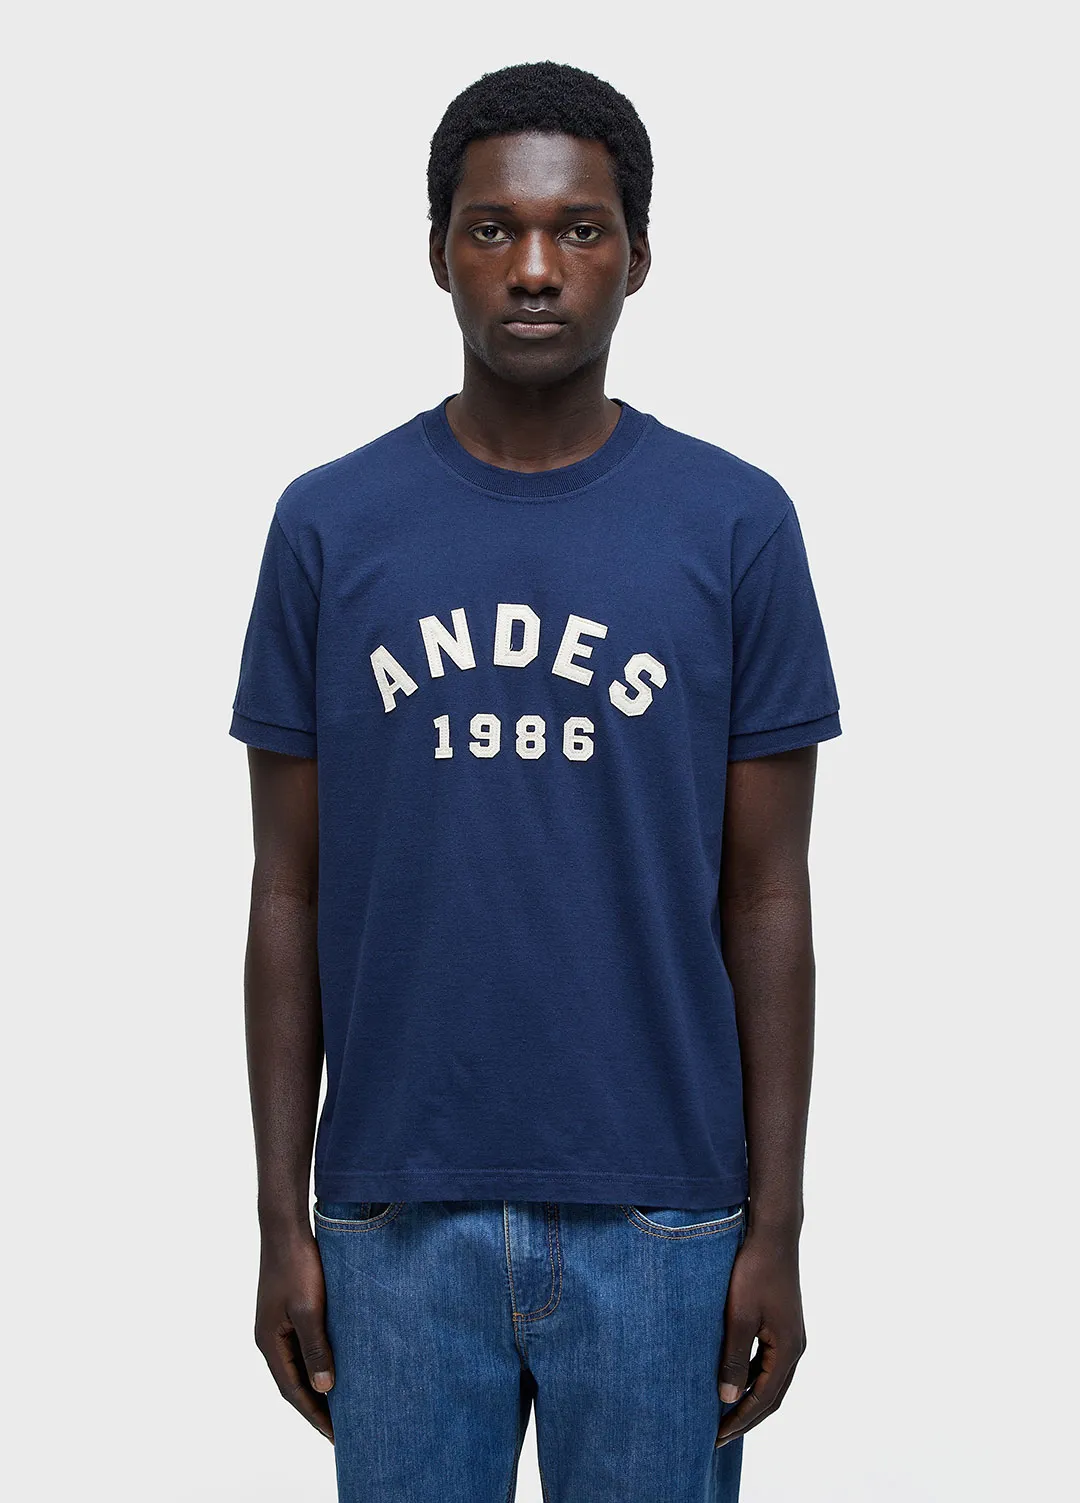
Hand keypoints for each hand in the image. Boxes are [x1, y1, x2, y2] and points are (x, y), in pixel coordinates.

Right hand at [255, 1227, 335, 1441]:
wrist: (286, 1229)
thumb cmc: (297, 1266)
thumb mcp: (309, 1309)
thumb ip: (315, 1349)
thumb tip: (324, 1388)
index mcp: (270, 1343)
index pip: (293, 1391)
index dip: (315, 1416)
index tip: (336, 1437)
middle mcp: (270, 1339)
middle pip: (294, 1384)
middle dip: (316, 1408)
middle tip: (343, 1430)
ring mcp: (277, 1326)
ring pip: (299, 1366)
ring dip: (317, 1386)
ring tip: (342, 1406)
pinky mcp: (288, 1312)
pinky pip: (303, 1348)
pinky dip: (318, 1363)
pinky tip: (336, 1366)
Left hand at [715, 1229, 805, 1447]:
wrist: (772, 1235)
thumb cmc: (754, 1273)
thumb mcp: (739, 1318)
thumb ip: (733, 1359)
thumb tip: (727, 1399)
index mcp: (787, 1351)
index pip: (763, 1400)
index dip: (740, 1420)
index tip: (716, 1438)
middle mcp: (794, 1347)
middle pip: (772, 1396)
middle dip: (746, 1418)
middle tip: (719, 1437)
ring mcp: (790, 1335)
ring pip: (771, 1380)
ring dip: (750, 1399)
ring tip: (724, 1414)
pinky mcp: (782, 1323)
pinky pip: (768, 1362)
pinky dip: (752, 1378)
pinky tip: (733, 1378)